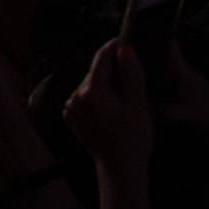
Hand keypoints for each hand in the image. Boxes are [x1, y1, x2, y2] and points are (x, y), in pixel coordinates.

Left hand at [64, 39, 152, 178]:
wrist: (120, 167)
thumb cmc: (133, 138)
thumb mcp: (138, 105)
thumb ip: (131, 75)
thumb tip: (125, 50)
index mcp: (92, 91)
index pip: (101, 59)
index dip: (113, 47)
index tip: (125, 41)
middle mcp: (75, 96)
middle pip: (95, 72)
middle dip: (112, 68)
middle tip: (131, 67)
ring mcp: (70, 106)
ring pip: (89, 84)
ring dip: (105, 83)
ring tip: (125, 91)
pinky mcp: (70, 115)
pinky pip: (84, 97)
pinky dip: (97, 95)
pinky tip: (113, 105)